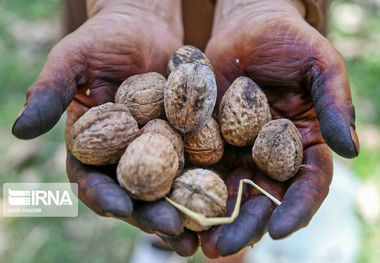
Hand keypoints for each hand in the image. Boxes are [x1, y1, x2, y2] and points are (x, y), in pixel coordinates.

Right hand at [12, 0, 197, 255]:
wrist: (144, 26)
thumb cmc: (103, 40)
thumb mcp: (71, 60)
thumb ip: (48, 92)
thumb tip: (18, 130)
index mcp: (92, 146)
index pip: (92, 179)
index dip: (102, 196)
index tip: (119, 208)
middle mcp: (124, 154)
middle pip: (135, 192)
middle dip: (151, 213)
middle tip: (172, 229)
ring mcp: (156, 149)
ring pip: (168, 187)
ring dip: (183, 210)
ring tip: (200, 231)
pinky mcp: (185, 139)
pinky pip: (196, 162)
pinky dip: (207, 181)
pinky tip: (223, 197)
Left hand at [200, 0, 358, 256]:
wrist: (247, 25)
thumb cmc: (289, 41)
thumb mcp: (320, 66)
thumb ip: (335, 106)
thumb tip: (349, 150)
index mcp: (304, 144)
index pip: (306, 185)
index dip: (297, 209)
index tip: (282, 230)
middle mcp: (270, 155)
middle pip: (261, 199)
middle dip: (245, 226)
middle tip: (223, 250)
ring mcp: (238, 150)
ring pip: (227, 192)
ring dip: (211, 219)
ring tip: (193, 242)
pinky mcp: (209, 139)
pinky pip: (198, 167)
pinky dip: (187, 188)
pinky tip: (172, 205)